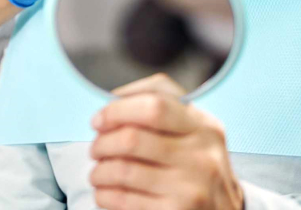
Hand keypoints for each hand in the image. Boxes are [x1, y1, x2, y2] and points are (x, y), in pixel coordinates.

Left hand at [90, 73, 243, 209]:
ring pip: (123, 170)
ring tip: (97, 173)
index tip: (99, 119)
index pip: (154, 104)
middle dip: (102, 143)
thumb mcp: (194, 131)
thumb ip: (162, 108)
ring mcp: (191, 187)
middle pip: (132, 138)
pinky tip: (105, 192)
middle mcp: (202, 156)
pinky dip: (104, 194)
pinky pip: (124, 200)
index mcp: (204, 126)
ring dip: (99, 171)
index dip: (117, 109)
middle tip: (96, 149)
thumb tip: (112, 101)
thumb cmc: (197, 166)